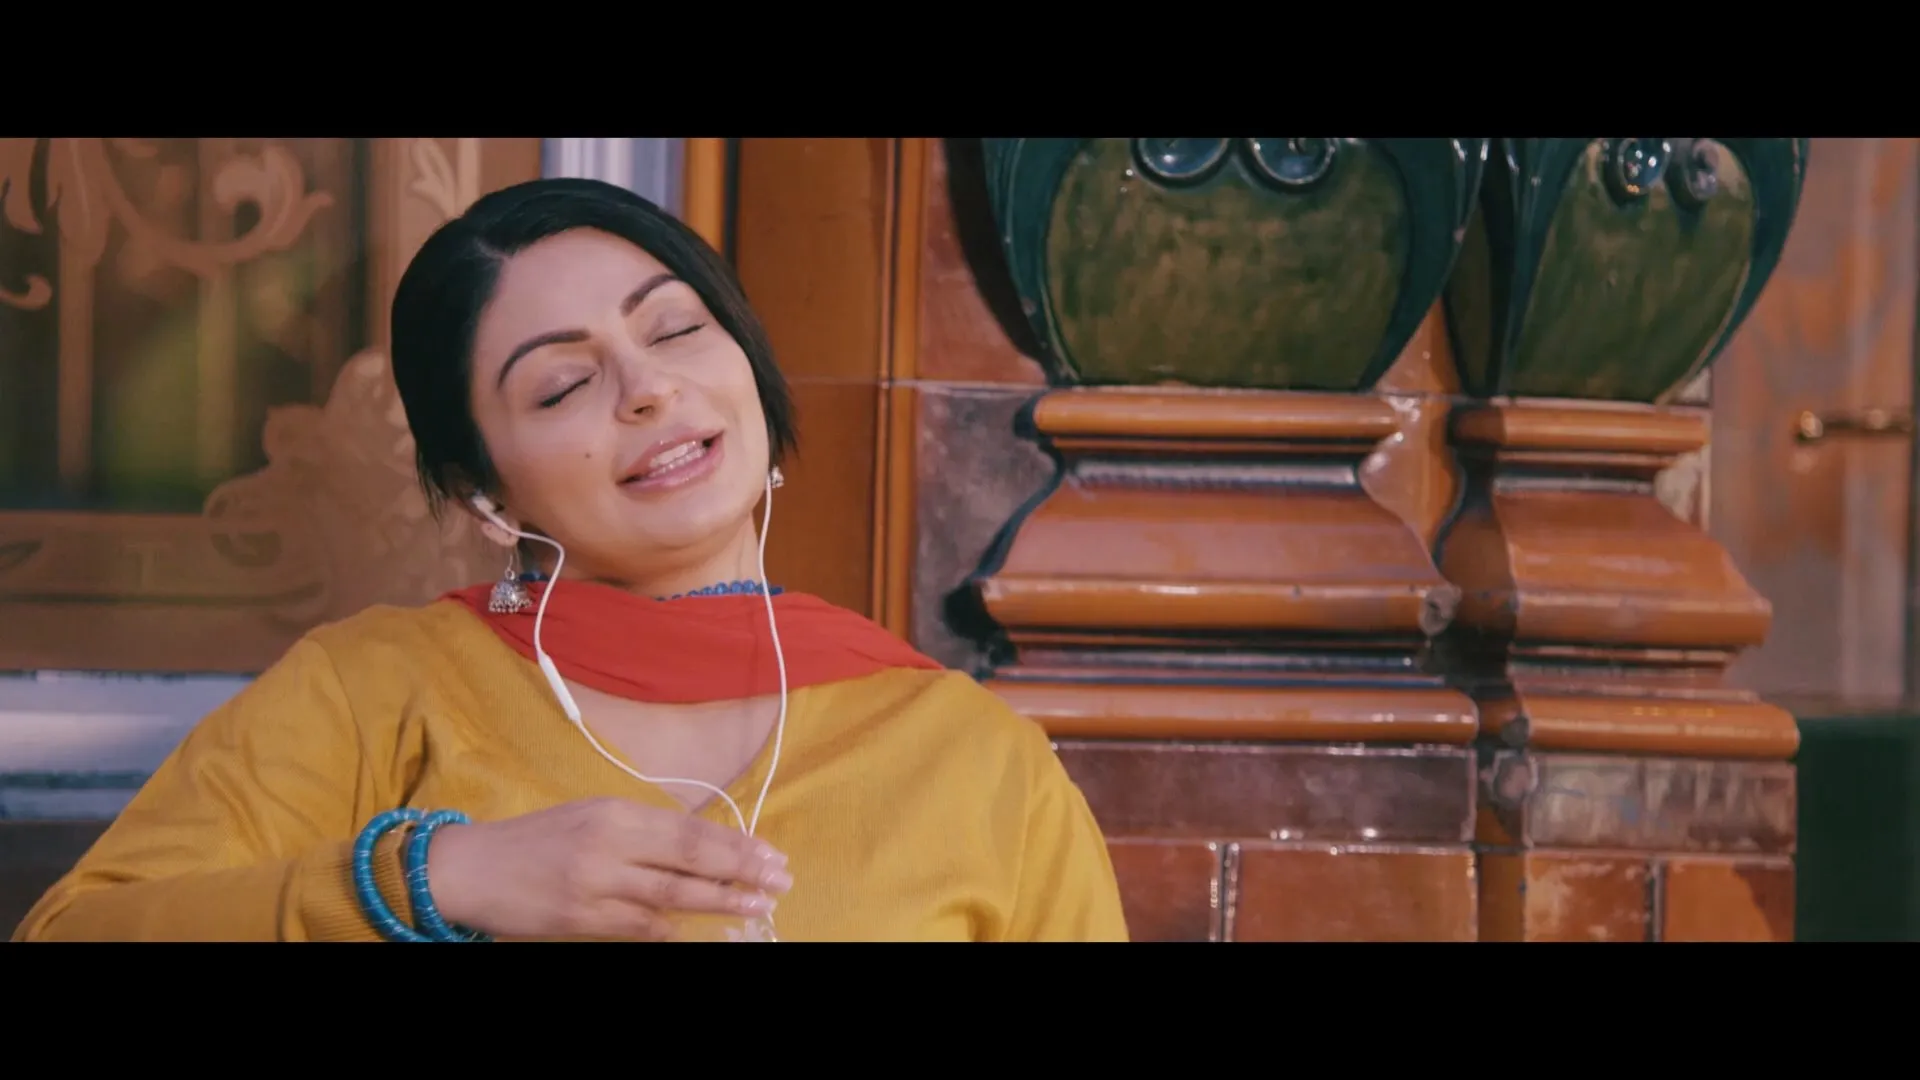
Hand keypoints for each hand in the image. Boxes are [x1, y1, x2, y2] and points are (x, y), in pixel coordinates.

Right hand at [424, 797, 791, 940]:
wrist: (471, 869)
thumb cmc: (537, 840)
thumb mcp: (591, 815)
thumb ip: (641, 828)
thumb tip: (700, 843)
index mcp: (615, 812)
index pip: (689, 829)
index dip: (735, 844)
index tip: (770, 854)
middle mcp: (609, 845)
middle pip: (690, 858)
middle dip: (741, 871)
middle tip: (779, 880)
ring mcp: (596, 885)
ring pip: (672, 896)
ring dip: (720, 902)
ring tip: (758, 906)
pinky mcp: (581, 921)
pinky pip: (640, 927)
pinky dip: (672, 929)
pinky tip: (700, 931)